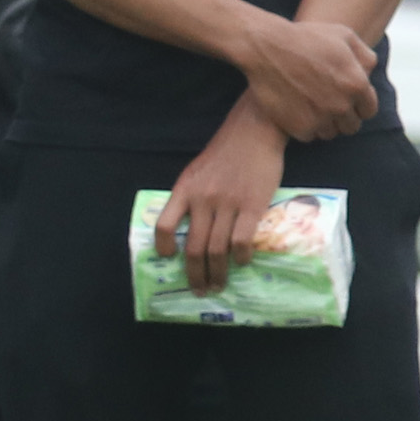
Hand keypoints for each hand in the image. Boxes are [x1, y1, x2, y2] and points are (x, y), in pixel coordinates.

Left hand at [158, 103, 285, 293]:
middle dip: (195, 274)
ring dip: (217, 273)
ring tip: (219, 285)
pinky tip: (242, 262)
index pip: (165, 225)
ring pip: (217, 249)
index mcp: (185, 189)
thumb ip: (193, 196)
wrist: (254, 131)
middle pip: (194, 247)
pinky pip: (242, 240)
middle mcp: (202, 199)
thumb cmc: (226, 152)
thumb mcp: (197, 170)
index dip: (165, 247)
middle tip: (200, 290)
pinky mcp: (252, 205)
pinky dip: (240, 256)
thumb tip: (193, 228)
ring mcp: (227, 203)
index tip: (169, 260)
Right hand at [236, 14, 377, 142]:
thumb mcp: (343, 35)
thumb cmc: (305, 38)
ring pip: (331, 133)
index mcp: (356, 84)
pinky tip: (298, 111)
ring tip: (312, 107)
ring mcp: (321, 119)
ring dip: (324, 123)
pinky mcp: (300, 128)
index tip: (347, 101)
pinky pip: (310, 136)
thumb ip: (365, 56)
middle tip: (328, 105)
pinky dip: (305, 127)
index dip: (359, 106)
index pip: (368, 110)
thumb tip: (370, 74)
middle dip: (343, 116)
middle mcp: (342, 105)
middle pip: (351, 126)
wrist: (266, 48)